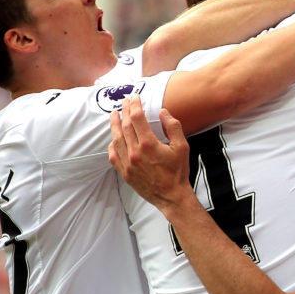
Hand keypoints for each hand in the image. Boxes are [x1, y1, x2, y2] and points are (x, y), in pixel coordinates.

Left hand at [108, 95, 191, 212]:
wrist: (171, 196)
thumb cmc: (178, 172)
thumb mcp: (182, 147)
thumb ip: (173, 127)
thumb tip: (163, 112)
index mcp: (149, 144)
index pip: (137, 118)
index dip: (134, 105)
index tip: (134, 97)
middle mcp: (135, 152)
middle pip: (125, 126)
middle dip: (124, 111)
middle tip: (124, 102)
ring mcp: (127, 163)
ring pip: (116, 139)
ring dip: (114, 125)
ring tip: (114, 115)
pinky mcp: (125, 173)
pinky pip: (113, 155)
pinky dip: (112, 144)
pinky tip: (114, 138)